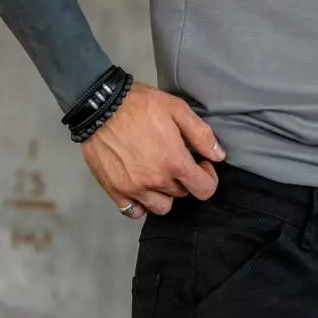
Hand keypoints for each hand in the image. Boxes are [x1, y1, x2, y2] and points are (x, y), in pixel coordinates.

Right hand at [79, 81, 224, 218]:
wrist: (98, 105)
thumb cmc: (139, 104)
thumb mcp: (176, 108)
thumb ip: (201, 134)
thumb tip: (219, 156)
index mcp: (175, 163)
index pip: (205, 190)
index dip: (208, 178)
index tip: (200, 165)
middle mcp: (157, 181)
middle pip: (182, 194)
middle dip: (183, 180)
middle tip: (174, 160)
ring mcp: (135, 189)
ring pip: (161, 207)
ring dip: (164, 194)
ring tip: (157, 175)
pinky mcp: (116, 191)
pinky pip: (134, 212)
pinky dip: (140, 205)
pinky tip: (140, 187)